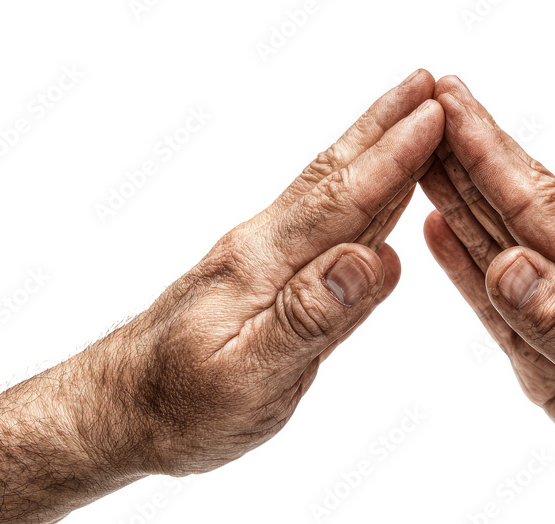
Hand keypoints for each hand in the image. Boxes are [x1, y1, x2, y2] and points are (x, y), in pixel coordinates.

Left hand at [79, 70, 443, 476]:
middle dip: (386, 127)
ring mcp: (267, 260)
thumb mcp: (247, 377)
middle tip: (429, 83)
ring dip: (376, 150)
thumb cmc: (181, 405)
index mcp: (263, 264)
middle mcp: (266, 248)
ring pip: (334, 194)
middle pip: (336, 175)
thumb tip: (372, 259)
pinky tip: (383, 191)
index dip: (393, 158)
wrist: (120, 409)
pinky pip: (327, 226)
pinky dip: (364, 196)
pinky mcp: (270, 279)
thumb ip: (311, 316)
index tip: (434, 115)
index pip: (342, 200)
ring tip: (413, 116)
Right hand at [420, 76, 554, 497]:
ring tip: (420, 150)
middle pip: (510, 200)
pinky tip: (443, 224)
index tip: (447, 100)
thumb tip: (508, 263)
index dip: (484, 148)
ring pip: (501, 232)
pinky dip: (468, 251)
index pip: (531, 200)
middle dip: (466, 149)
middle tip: (425, 98)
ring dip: (460, 189)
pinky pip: (502, 282)